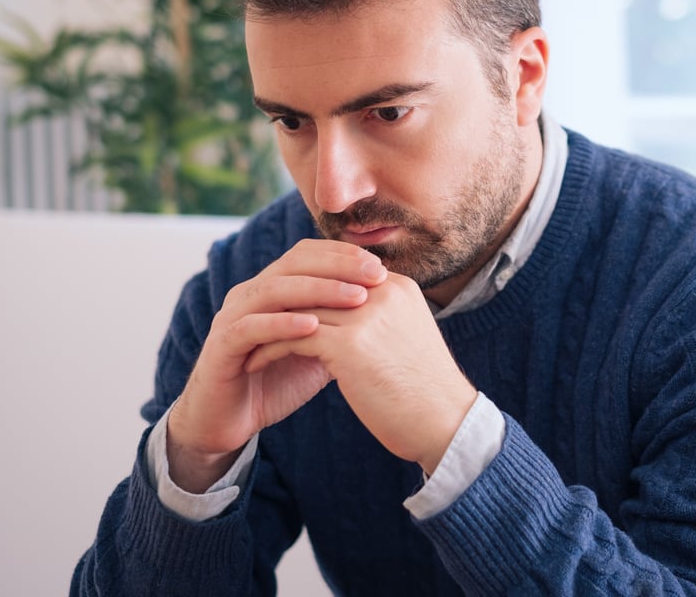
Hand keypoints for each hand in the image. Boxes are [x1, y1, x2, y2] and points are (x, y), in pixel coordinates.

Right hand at [167, 239, 387, 491]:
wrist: (229, 421)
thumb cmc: (277, 381)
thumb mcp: (320, 349)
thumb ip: (344, 325)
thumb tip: (389, 309)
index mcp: (273, 287)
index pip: (310, 255)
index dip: (345, 256)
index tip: (382, 266)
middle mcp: (251, 293)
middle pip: (295, 263)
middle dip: (339, 265)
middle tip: (376, 274)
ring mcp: (233, 316)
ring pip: (275, 289)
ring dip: (317, 290)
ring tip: (355, 298)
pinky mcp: (221, 345)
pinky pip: (251, 327)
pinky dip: (282, 324)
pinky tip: (313, 326)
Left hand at [243, 271, 477, 473]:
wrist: (446, 424)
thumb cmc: (423, 390)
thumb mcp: (403, 337)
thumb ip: (377, 317)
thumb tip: (342, 317)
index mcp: (397, 286)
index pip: (338, 272)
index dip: (306, 288)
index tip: (280, 306)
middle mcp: (382, 291)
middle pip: (316, 283)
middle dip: (282, 302)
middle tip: (254, 320)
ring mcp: (366, 314)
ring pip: (301, 307)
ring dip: (270, 324)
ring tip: (249, 341)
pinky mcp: (350, 344)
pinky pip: (294, 335)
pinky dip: (271, 347)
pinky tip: (257, 361)